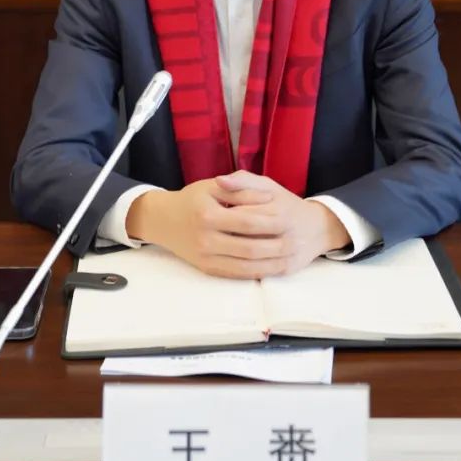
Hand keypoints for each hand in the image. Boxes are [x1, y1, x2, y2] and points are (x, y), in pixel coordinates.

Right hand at [125, 177, 307, 279]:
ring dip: (270, 263)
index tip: (290, 218)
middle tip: (297, 242)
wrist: (163, 220)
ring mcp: (205, 257)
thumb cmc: (192, 199)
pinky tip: (271, 266)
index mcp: (207, 214)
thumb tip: (267, 198)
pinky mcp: (206, 269)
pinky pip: (236, 274)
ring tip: (289, 256)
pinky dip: (255, 272)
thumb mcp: (212, 186)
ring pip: (245, 265)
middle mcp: (205, 238)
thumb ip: (240, 188)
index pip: (248, 220)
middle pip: (250, 247)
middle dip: (276, 246)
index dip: (271, 220)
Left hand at [213, 170, 351, 276]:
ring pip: (250, 261)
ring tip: (214, 244)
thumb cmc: (286, 203)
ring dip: (228, 255)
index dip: (222, 216)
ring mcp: (287, 255)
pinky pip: (257, 272)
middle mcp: (286, 236)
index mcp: (279, 212)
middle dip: (223, 237)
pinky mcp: (286, 269)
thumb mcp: (267, 185)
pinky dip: (239, 268)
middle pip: (244, 241)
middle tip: (207, 232)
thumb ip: (243, 181)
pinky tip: (226, 259)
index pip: (241, 217)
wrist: (318, 227)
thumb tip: (219, 180)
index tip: (207, 212)